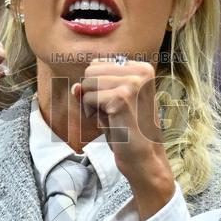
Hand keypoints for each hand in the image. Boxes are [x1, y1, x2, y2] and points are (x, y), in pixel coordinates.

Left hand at [73, 58, 174, 217]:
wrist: (144, 156)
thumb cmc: (128, 129)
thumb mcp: (111, 102)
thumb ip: (94, 88)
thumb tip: (76, 86)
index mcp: (142, 68)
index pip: (99, 64)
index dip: (97, 86)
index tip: (113, 103)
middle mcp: (141, 71)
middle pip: (91, 69)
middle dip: (92, 91)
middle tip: (109, 111)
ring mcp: (132, 83)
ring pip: (88, 81)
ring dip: (91, 102)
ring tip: (110, 116)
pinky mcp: (121, 97)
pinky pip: (88, 97)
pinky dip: (91, 111)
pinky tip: (108, 122)